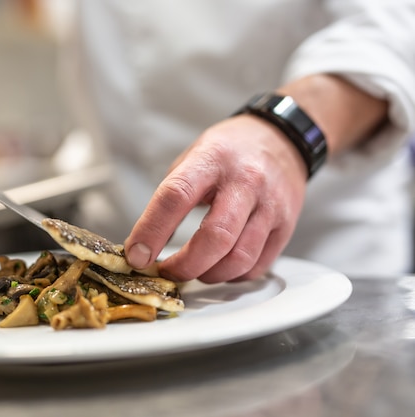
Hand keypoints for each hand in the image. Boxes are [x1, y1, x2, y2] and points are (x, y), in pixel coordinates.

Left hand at [124, 114, 307, 282]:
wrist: (282, 139)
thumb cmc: (229, 152)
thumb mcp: (193, 158)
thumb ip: (170, 198)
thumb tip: (143, 244)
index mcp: (211, 160)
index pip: (175, 197)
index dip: (151, 231)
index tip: (136, 255)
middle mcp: (245, 182)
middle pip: (214, 237)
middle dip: (184, 265)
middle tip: (167, 271)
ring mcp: (270, 205)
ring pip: (238, 259)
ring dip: (208, 275)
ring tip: (194, 270)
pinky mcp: (287, 226)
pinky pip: (257, 266)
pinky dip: (232, 275)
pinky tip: (220, 266)